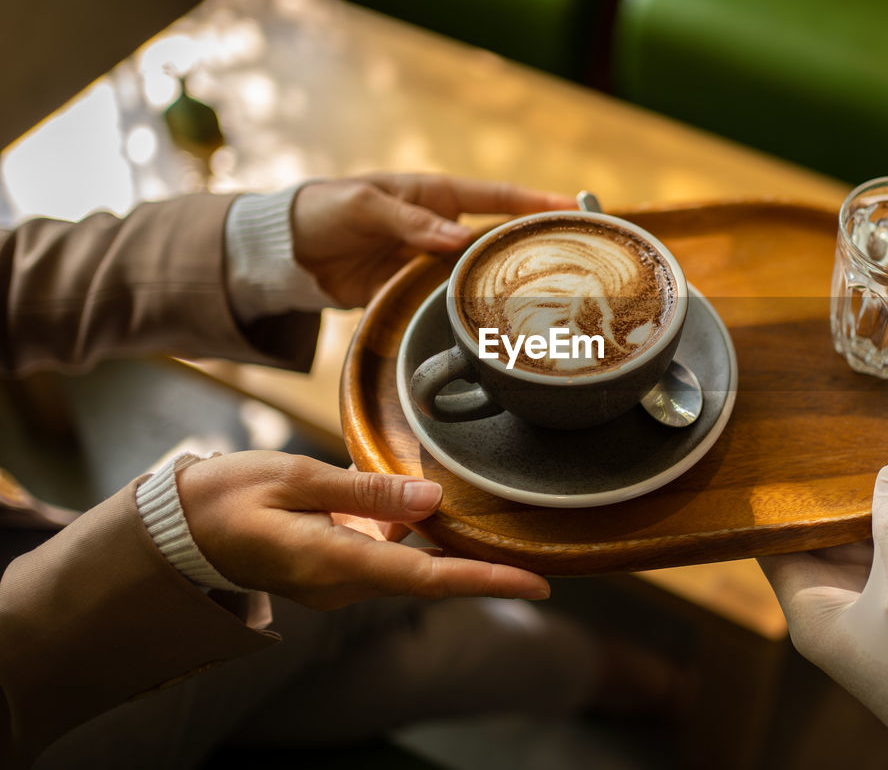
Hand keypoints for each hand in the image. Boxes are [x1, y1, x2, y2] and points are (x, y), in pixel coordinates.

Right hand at [177, 451, 549, 608]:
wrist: (175, 527)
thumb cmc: (227, 497)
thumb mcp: (295, 478)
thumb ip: (365, 491)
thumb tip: (431, 498)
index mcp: (335, 563)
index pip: (429, 579)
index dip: (488, 580)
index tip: (538, 583)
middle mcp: (342, 582)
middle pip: (428, 573)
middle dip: (479, 559)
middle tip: (533, 546)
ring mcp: (336, 579)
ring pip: (407, 558)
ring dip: (437, 533)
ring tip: (471, 502)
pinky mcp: (330, 566)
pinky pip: (381, 547)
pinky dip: (400, 523)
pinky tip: (398, 485)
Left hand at [291, 174, 574, 306]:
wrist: (286, 252)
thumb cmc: (324, 211)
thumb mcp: (364, 207)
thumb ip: (411, 222)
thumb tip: (458, 240)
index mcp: (436, 196)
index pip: (497, 197)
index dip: (536, 201)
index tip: (574, 207)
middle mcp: (442, 228)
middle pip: (498, 240)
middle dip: (535, 248)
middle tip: (577, 262)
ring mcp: (430, 262)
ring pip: (479, 275)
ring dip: (506, 287)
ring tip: (549, 301)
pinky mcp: (414, 292)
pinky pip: (449, 303)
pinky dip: (470, 314)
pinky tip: (496, 328)